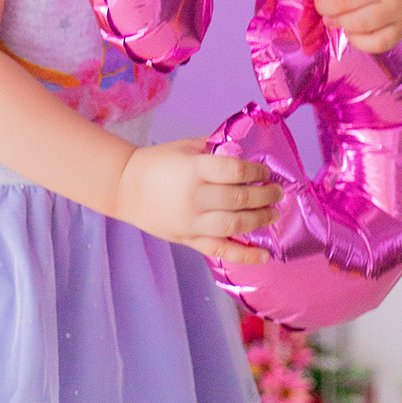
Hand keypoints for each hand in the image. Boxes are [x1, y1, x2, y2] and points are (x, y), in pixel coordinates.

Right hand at [113, 138, 281, 261]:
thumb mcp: (185, 146)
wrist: (124, 186)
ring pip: (235, 225)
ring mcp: (191, 221)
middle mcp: (195, 197)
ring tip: (272, 213)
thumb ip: (215, 147)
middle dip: (265, 196)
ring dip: (260, 220)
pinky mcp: (188, 239)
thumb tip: (245, 147)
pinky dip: (244, 255)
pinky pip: (220, 250)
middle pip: (240, 199)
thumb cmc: (157, 162)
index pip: (235, 172)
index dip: (257, 173)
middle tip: (278, 193)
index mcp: (194, 169)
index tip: (266, 173)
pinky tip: (264, 255)